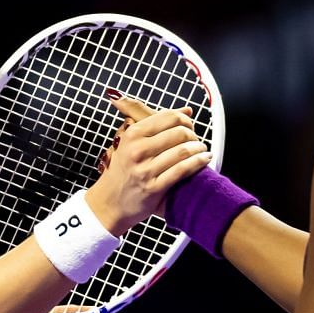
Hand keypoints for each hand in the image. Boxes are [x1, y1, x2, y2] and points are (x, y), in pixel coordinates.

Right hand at [84, 96, 209, 234]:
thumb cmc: (123, 170)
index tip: (190, 126)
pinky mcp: (154, 187)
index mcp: (132, 134)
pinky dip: (198, 162)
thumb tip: (187, 110)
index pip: (168, 117)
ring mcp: (145, 169)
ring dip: (199, 148)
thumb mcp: (131, 141)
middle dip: (193, 135)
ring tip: (203, 150)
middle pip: (178, 132)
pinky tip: (204, 159)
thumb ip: (157, 123)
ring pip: (183, 151)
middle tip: (196, 140)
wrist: (109, 202)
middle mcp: (137, 150)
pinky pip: (182, 170)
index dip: (185, 120)